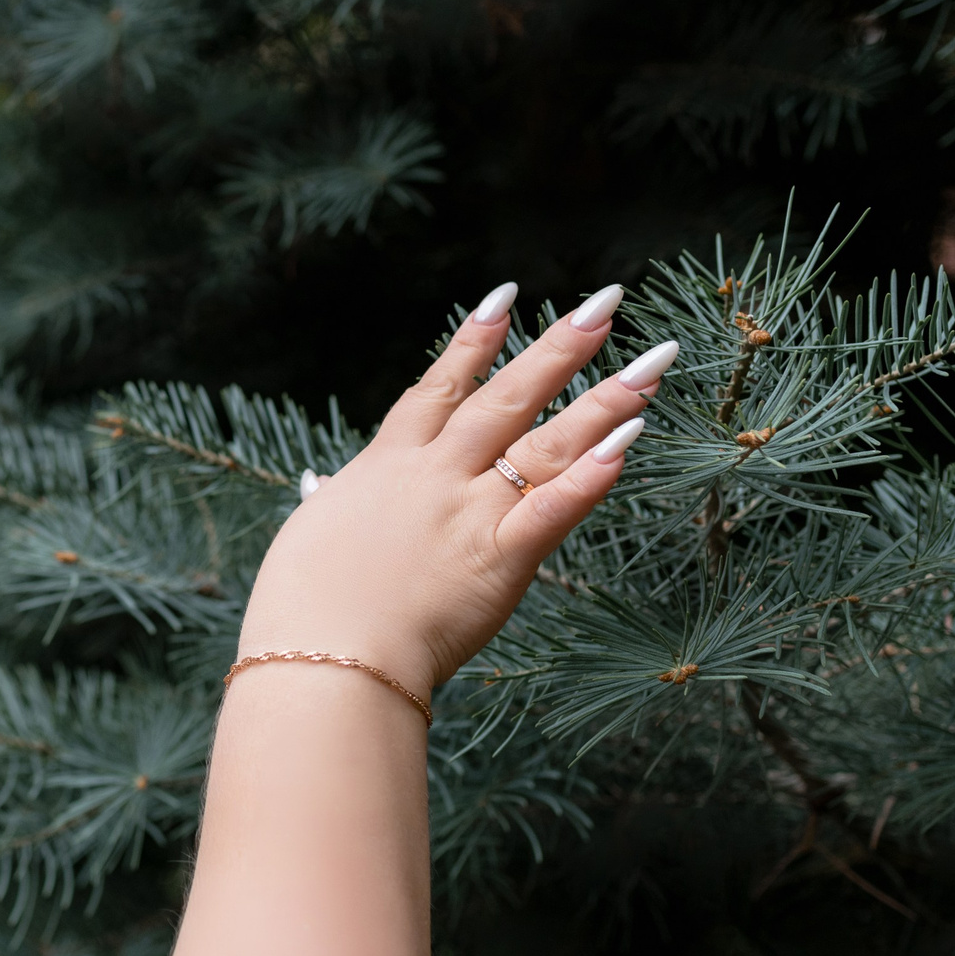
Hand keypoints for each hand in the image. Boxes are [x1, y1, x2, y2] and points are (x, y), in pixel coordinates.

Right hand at [239, 282, 675, 694]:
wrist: (322, 658)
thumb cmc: (302, 606)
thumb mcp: (308, 537)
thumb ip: (328, 503)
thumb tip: (319, 485)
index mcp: (386, 466)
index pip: (438, 389)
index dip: (473, 342)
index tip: (506, 297)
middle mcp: (435, 477)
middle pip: (506, 397)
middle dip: (559, 348)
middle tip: (607, 303)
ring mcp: (470, 514)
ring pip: (546, 443)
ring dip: (602, 399)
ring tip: (651, 362)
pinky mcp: (499, 562)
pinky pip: (554, 510)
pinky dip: (593, 476)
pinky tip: (630, 440)